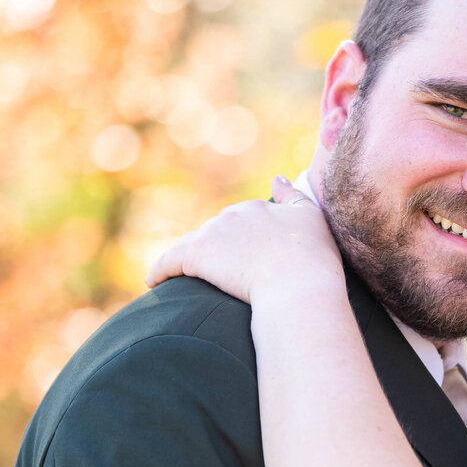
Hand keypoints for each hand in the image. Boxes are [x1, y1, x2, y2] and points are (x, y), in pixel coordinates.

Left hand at [146, 176, 342, 303]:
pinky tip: (153, 282)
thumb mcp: (312, 220)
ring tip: (187, 279)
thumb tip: (277, 178)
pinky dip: (160, 270)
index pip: (243, 221)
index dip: (244, 242)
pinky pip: (169, 262)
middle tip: (221, 276)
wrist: (299, 288)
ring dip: (191, 259)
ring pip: (195, 245)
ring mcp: (215, 233)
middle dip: (218, 250)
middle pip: (218, 231)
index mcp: (260, 207)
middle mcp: (234, 214)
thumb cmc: (313, 261)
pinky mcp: (196, 255)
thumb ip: (294, 197)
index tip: (245, 260)